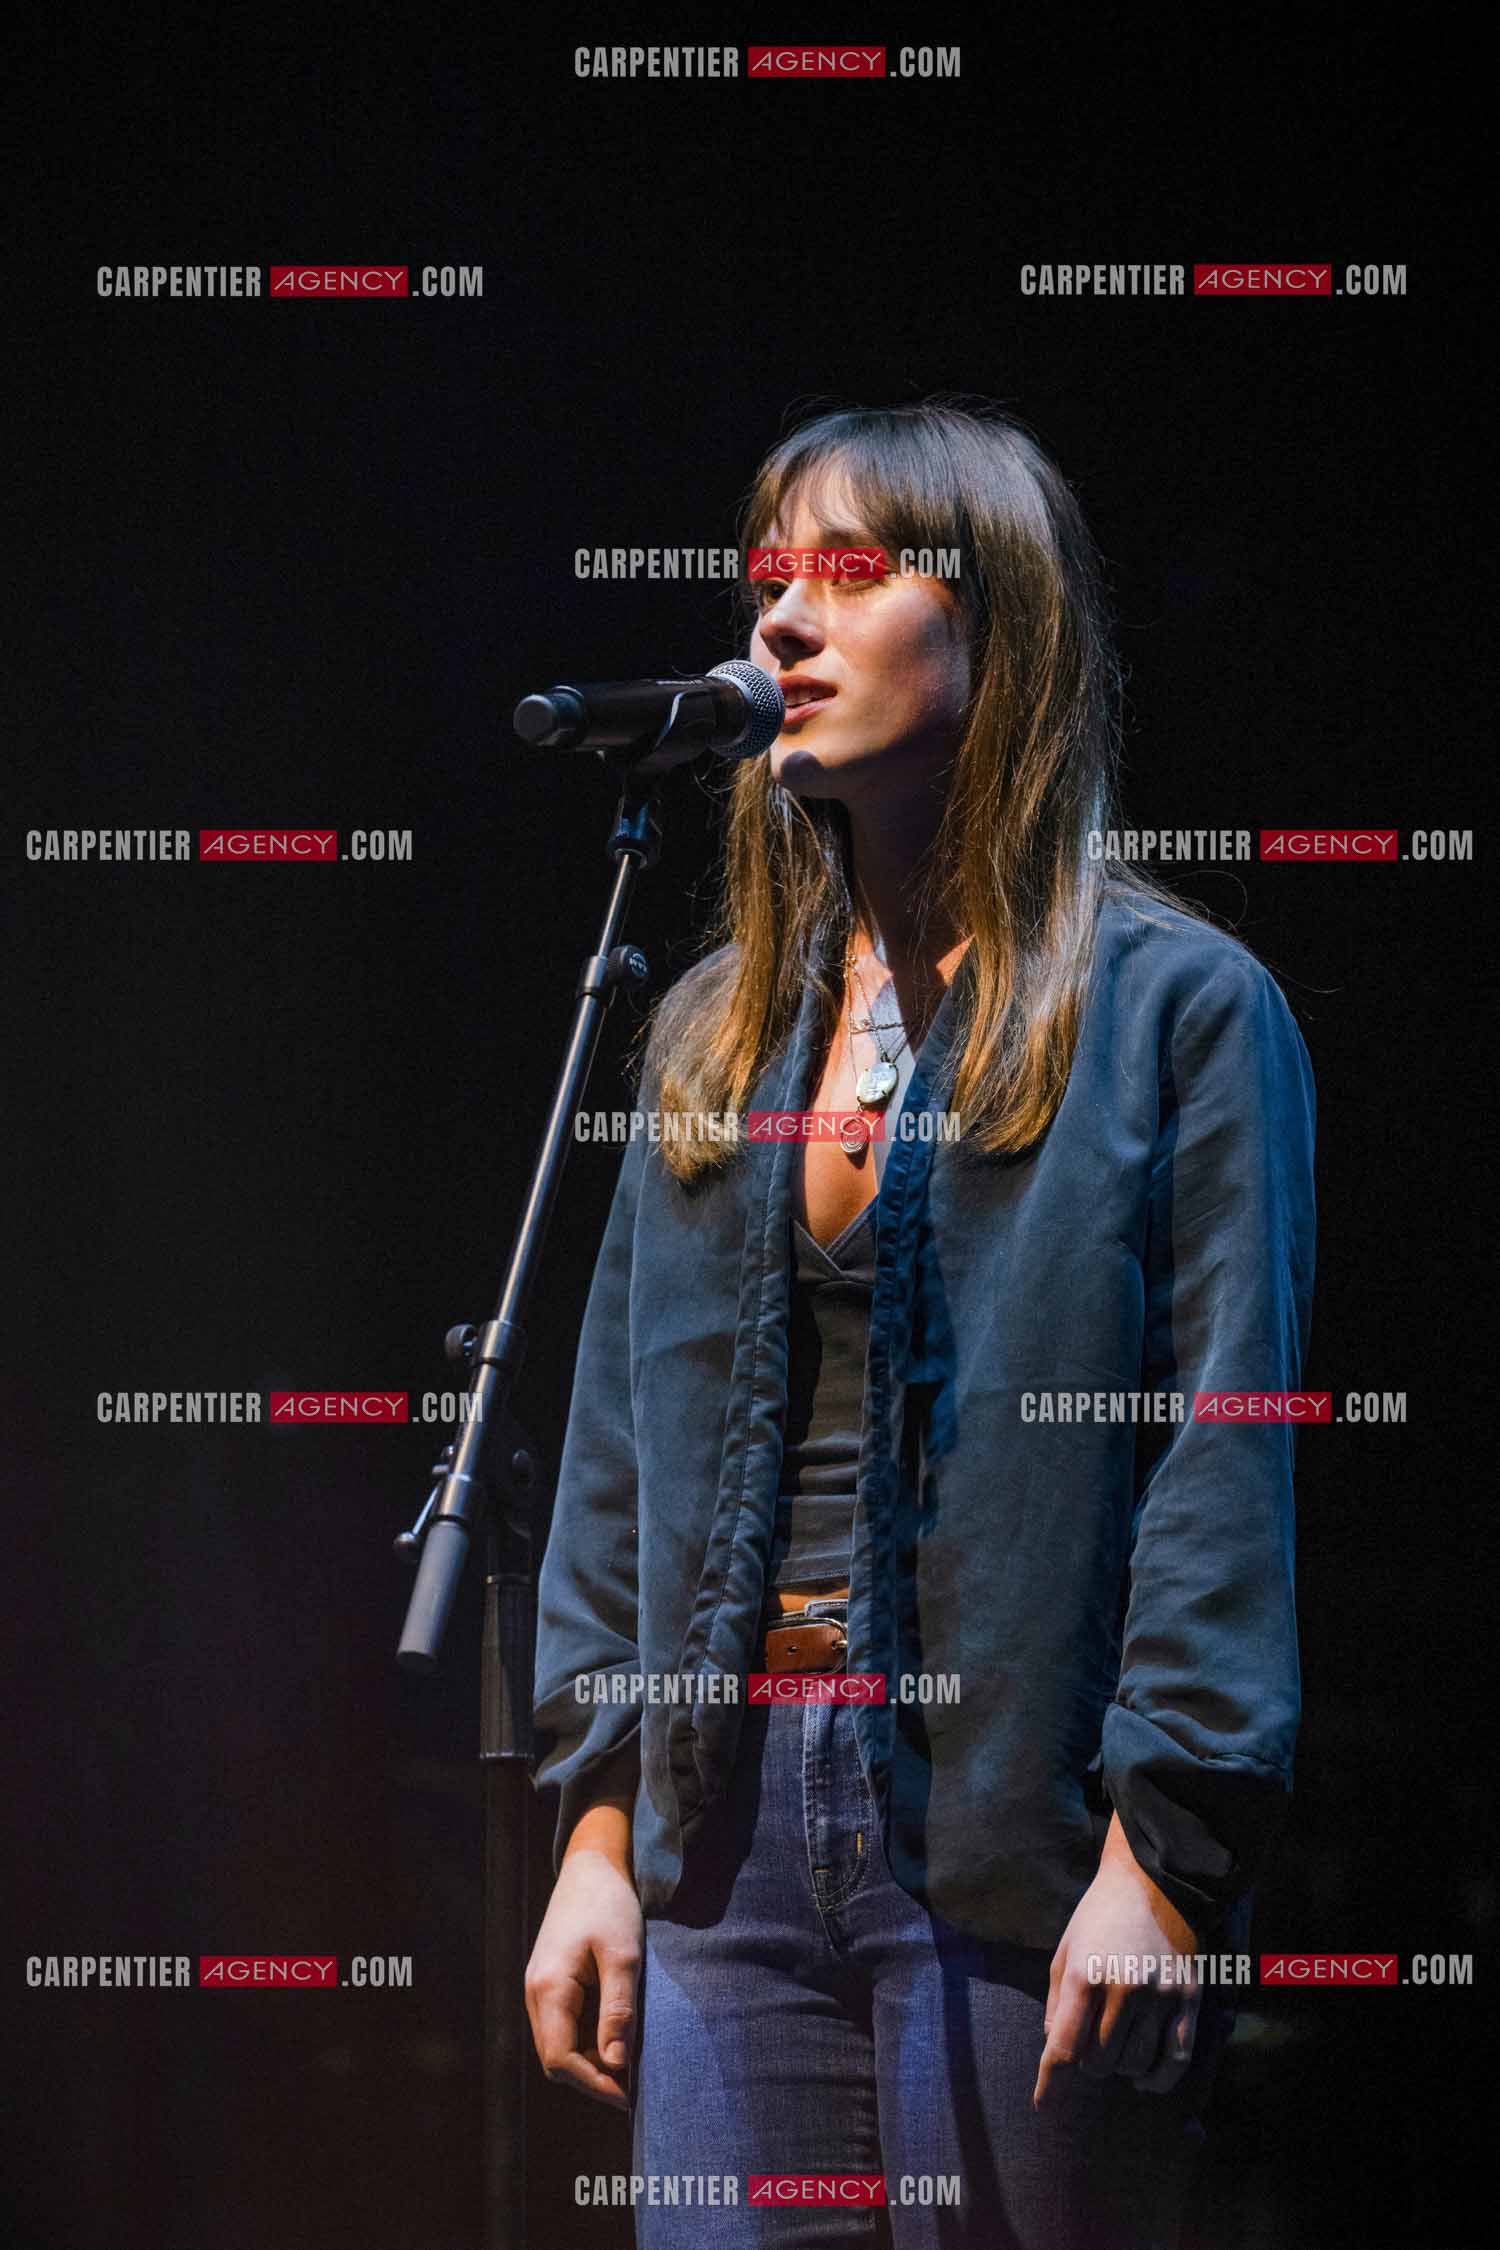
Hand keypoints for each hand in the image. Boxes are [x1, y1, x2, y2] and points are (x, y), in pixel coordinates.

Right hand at [524, 1845, 642, 2110]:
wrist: (591, 1864)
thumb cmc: (610, 1905)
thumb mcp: (624, 1956)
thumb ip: (618, 2010)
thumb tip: (617, 2065)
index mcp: (548, 1988)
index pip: (560, 2059)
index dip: (594, 2084)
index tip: (629, 2097)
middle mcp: (535, 1993)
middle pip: (555, 2058)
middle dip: (592, 2077)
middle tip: (633, 2086)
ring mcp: (539, 1988)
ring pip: (557, 2045)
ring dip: (589, 2061)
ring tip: (628, 2064)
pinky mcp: (550, 1982)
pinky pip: (562, 2027)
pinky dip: (586, 2041)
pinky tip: (615, 2037)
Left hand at [1033, 1812, 1202, 2108]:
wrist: (1153, 1880)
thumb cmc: (1100, 1916)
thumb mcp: (1066, 1950)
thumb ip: (1057, 2002)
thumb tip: (1055, 2049)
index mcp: (1084, 1975)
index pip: (1063, 2046)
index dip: (1051, 2083)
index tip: (1043, 2105)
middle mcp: (1123, 1988)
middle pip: (1099, 2063)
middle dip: (1089, 2064)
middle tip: (1090, 2047)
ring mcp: (1160, 1995)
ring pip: (1135, 2065)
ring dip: (1121, 2068)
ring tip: (1117, 2050)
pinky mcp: (1188, 1998)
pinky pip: (1176, 2059)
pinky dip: (1158, 2080)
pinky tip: (1145, 2079)